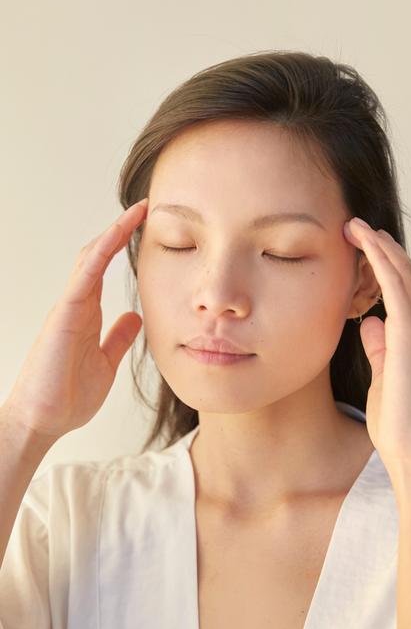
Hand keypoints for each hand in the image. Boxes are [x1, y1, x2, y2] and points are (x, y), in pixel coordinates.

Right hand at [2, 199, 148, 441]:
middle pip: (99, 255)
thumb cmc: (69, 396)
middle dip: (121, 229)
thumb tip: (135, 317)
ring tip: (137, 210)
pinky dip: (101, 252)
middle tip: (146, 206)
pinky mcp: (64, 315)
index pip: (107, 269)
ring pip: (91, 258)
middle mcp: (78, 304)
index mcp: (88, 313)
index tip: (147, 226)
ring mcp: (69, 306)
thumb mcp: (106, 362)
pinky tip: (116, 234)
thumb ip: (118, 338)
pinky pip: (84, 276)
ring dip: (114, 232)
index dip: (124, 244)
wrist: (44, 421)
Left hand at [344, 217, 410, 472]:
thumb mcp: (384, 374)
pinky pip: (396, 285)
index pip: (403, 289)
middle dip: (381, 248)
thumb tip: (370, 322)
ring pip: (402, 272)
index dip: (384, 265)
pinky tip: (365, 244)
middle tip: (356, 227)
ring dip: (378, 246)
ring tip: (356, 226)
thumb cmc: (399, 419)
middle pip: (405, 274)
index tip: (362, 247)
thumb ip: (379, 346)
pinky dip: (380, 260)